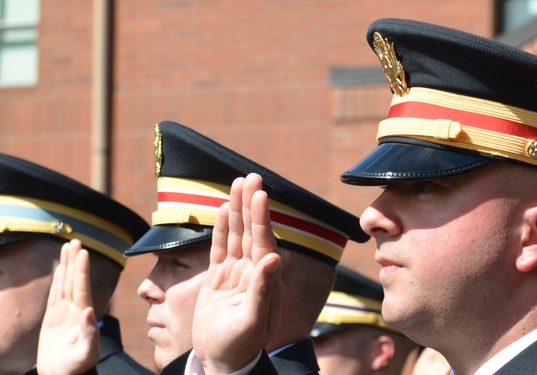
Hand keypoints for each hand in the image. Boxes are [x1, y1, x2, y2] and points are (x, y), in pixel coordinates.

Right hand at [37, 239, 99, 374]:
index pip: (82, 288)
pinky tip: (60, 268)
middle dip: (75, 261)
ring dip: (66, 266)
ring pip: (65, 284)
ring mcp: (65, 313)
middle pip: (74, 281)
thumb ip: (89, 334)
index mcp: (84, 316)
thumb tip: (89, 311)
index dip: (82, 271)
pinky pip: (55, 295)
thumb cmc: (75, 369)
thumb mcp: (85, 354)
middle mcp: (76, 310)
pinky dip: (57, 280)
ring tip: (68, 246)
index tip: (83, 252)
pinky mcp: (53, 318)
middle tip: (75, 240)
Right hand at [193, 173, 282, 374]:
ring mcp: (235, 272)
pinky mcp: (219, 277)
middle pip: (251, 231)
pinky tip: (224, 210)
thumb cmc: (240, 346)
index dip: (261, 217)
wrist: (221, 361)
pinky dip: (222, 229)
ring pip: (236, 234)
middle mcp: (253, 271)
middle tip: (251, 177)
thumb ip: (263, 290)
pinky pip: (220, 247)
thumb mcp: (253, 322)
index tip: (261, 193)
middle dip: (251, 204)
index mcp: (265, 280)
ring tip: (238, 183)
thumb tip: (274, 258)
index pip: (263, 241)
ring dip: (237, 210)